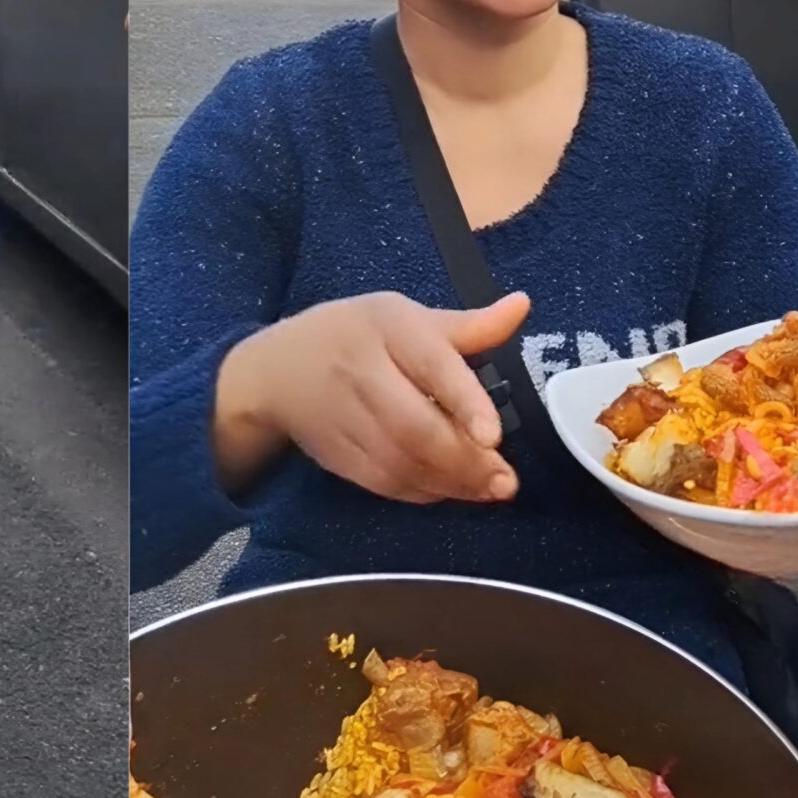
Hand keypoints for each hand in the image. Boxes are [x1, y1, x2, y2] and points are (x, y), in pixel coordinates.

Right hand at [226, 291, 530, 504]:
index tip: (492, 436)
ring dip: (448, 482)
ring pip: (399, 462)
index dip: (463, 401)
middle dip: (463, 460)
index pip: (430, 364)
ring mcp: (342, 416)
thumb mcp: (405, 318)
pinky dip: (420, 492)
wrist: (274, 370)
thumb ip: (468, 326)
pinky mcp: (333, 453)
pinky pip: (382, 481)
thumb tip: (523, 305)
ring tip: (487, 489)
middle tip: (504, 481)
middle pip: (413, 426)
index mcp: (387, 328)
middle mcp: (361, 371)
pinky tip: (448, 490)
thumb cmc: (355, 336)